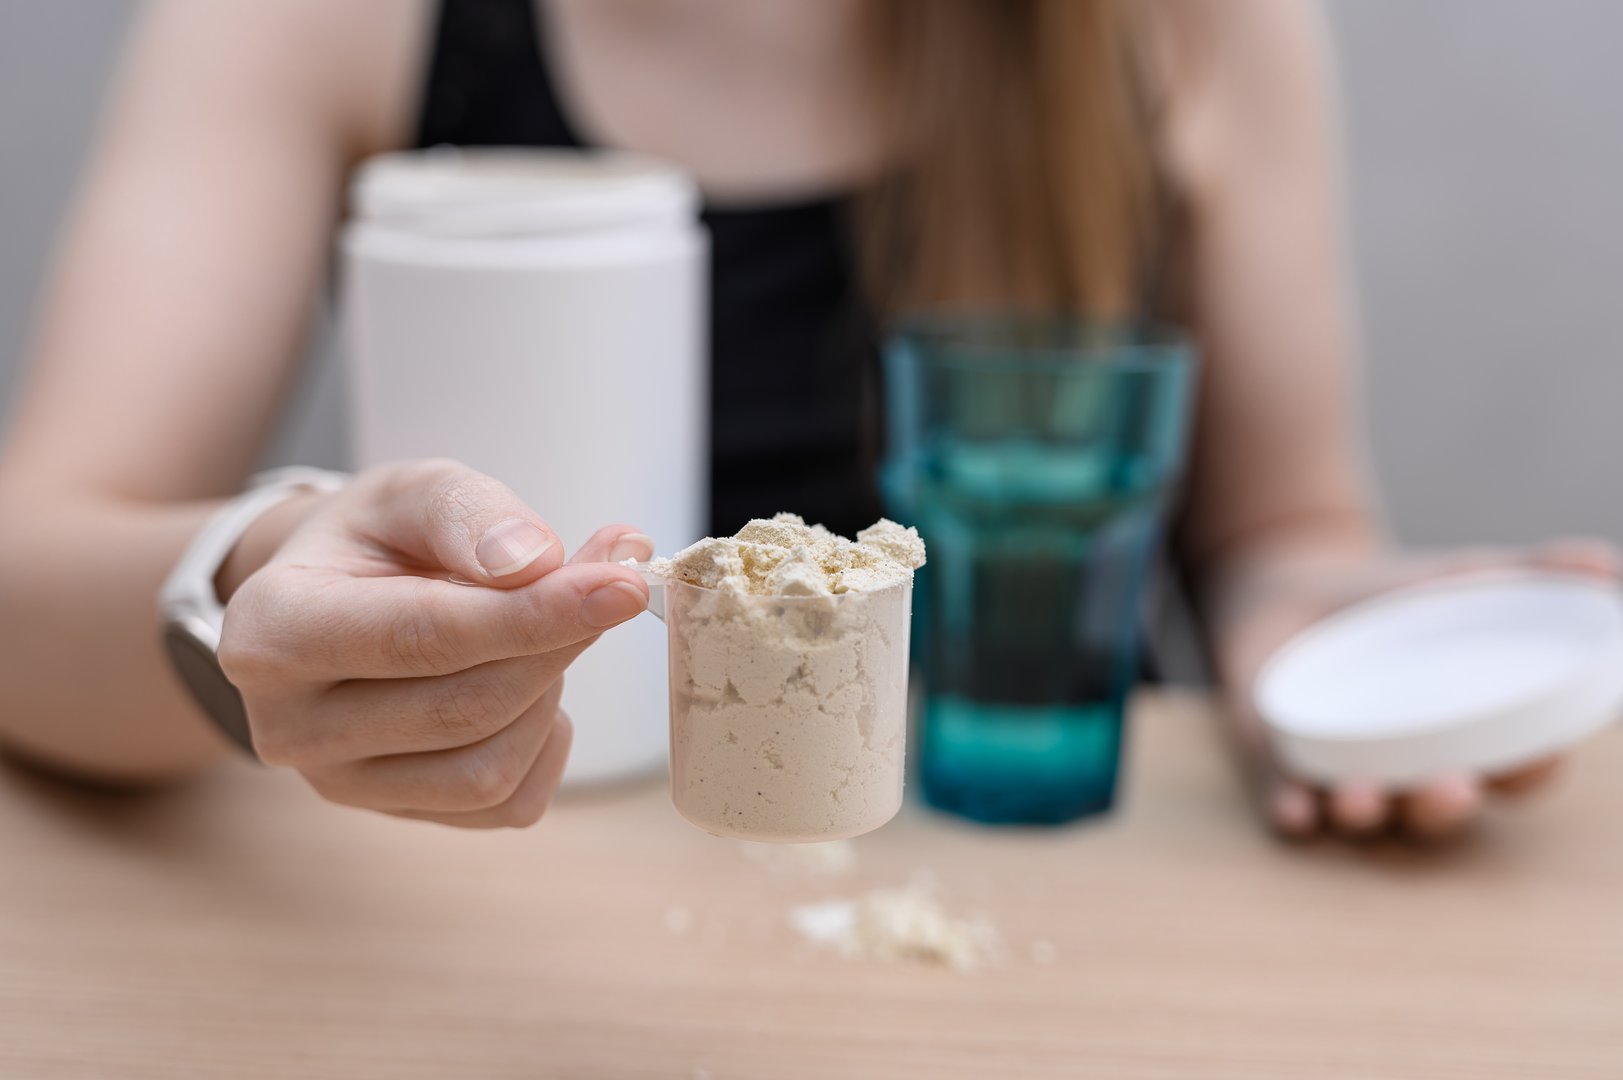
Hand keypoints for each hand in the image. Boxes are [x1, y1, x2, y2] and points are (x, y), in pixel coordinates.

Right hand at [218, 459, 654, 827]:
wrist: (333, 597)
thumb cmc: (375, 541)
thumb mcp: (410, 491)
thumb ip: (467, 512)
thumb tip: (531, 564)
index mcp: (271, 631)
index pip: (424, 637)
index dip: (534, 615)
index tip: (622, 584)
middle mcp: (290, 726)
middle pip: (467, 707)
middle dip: (559, 641)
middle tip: (612, 578)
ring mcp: (341, 784)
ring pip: (490, 768)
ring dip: (548, 691)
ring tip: (541, 628)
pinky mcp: (398, 818)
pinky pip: (508, 803)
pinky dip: (544, 740)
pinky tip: (528, 685)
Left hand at [1213, 538, 1620, 840]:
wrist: (1291, 589)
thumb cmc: (1396, 601)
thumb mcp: (1464, 580)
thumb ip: (1534, 575)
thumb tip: (1607, 566)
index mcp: (1470, 739)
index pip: (1513, 772)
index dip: (1529, 772)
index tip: (1535, 756)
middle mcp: (1413, 770)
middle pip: (1437, 811)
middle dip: (1443, 808)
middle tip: (1451, 788)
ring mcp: (1346, 772)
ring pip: (1365, 818)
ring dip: (1366, 815)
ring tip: (1363, 799)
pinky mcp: (1283, 766)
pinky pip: (1290, 804)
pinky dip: (1294, 812)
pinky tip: (1297, 814)